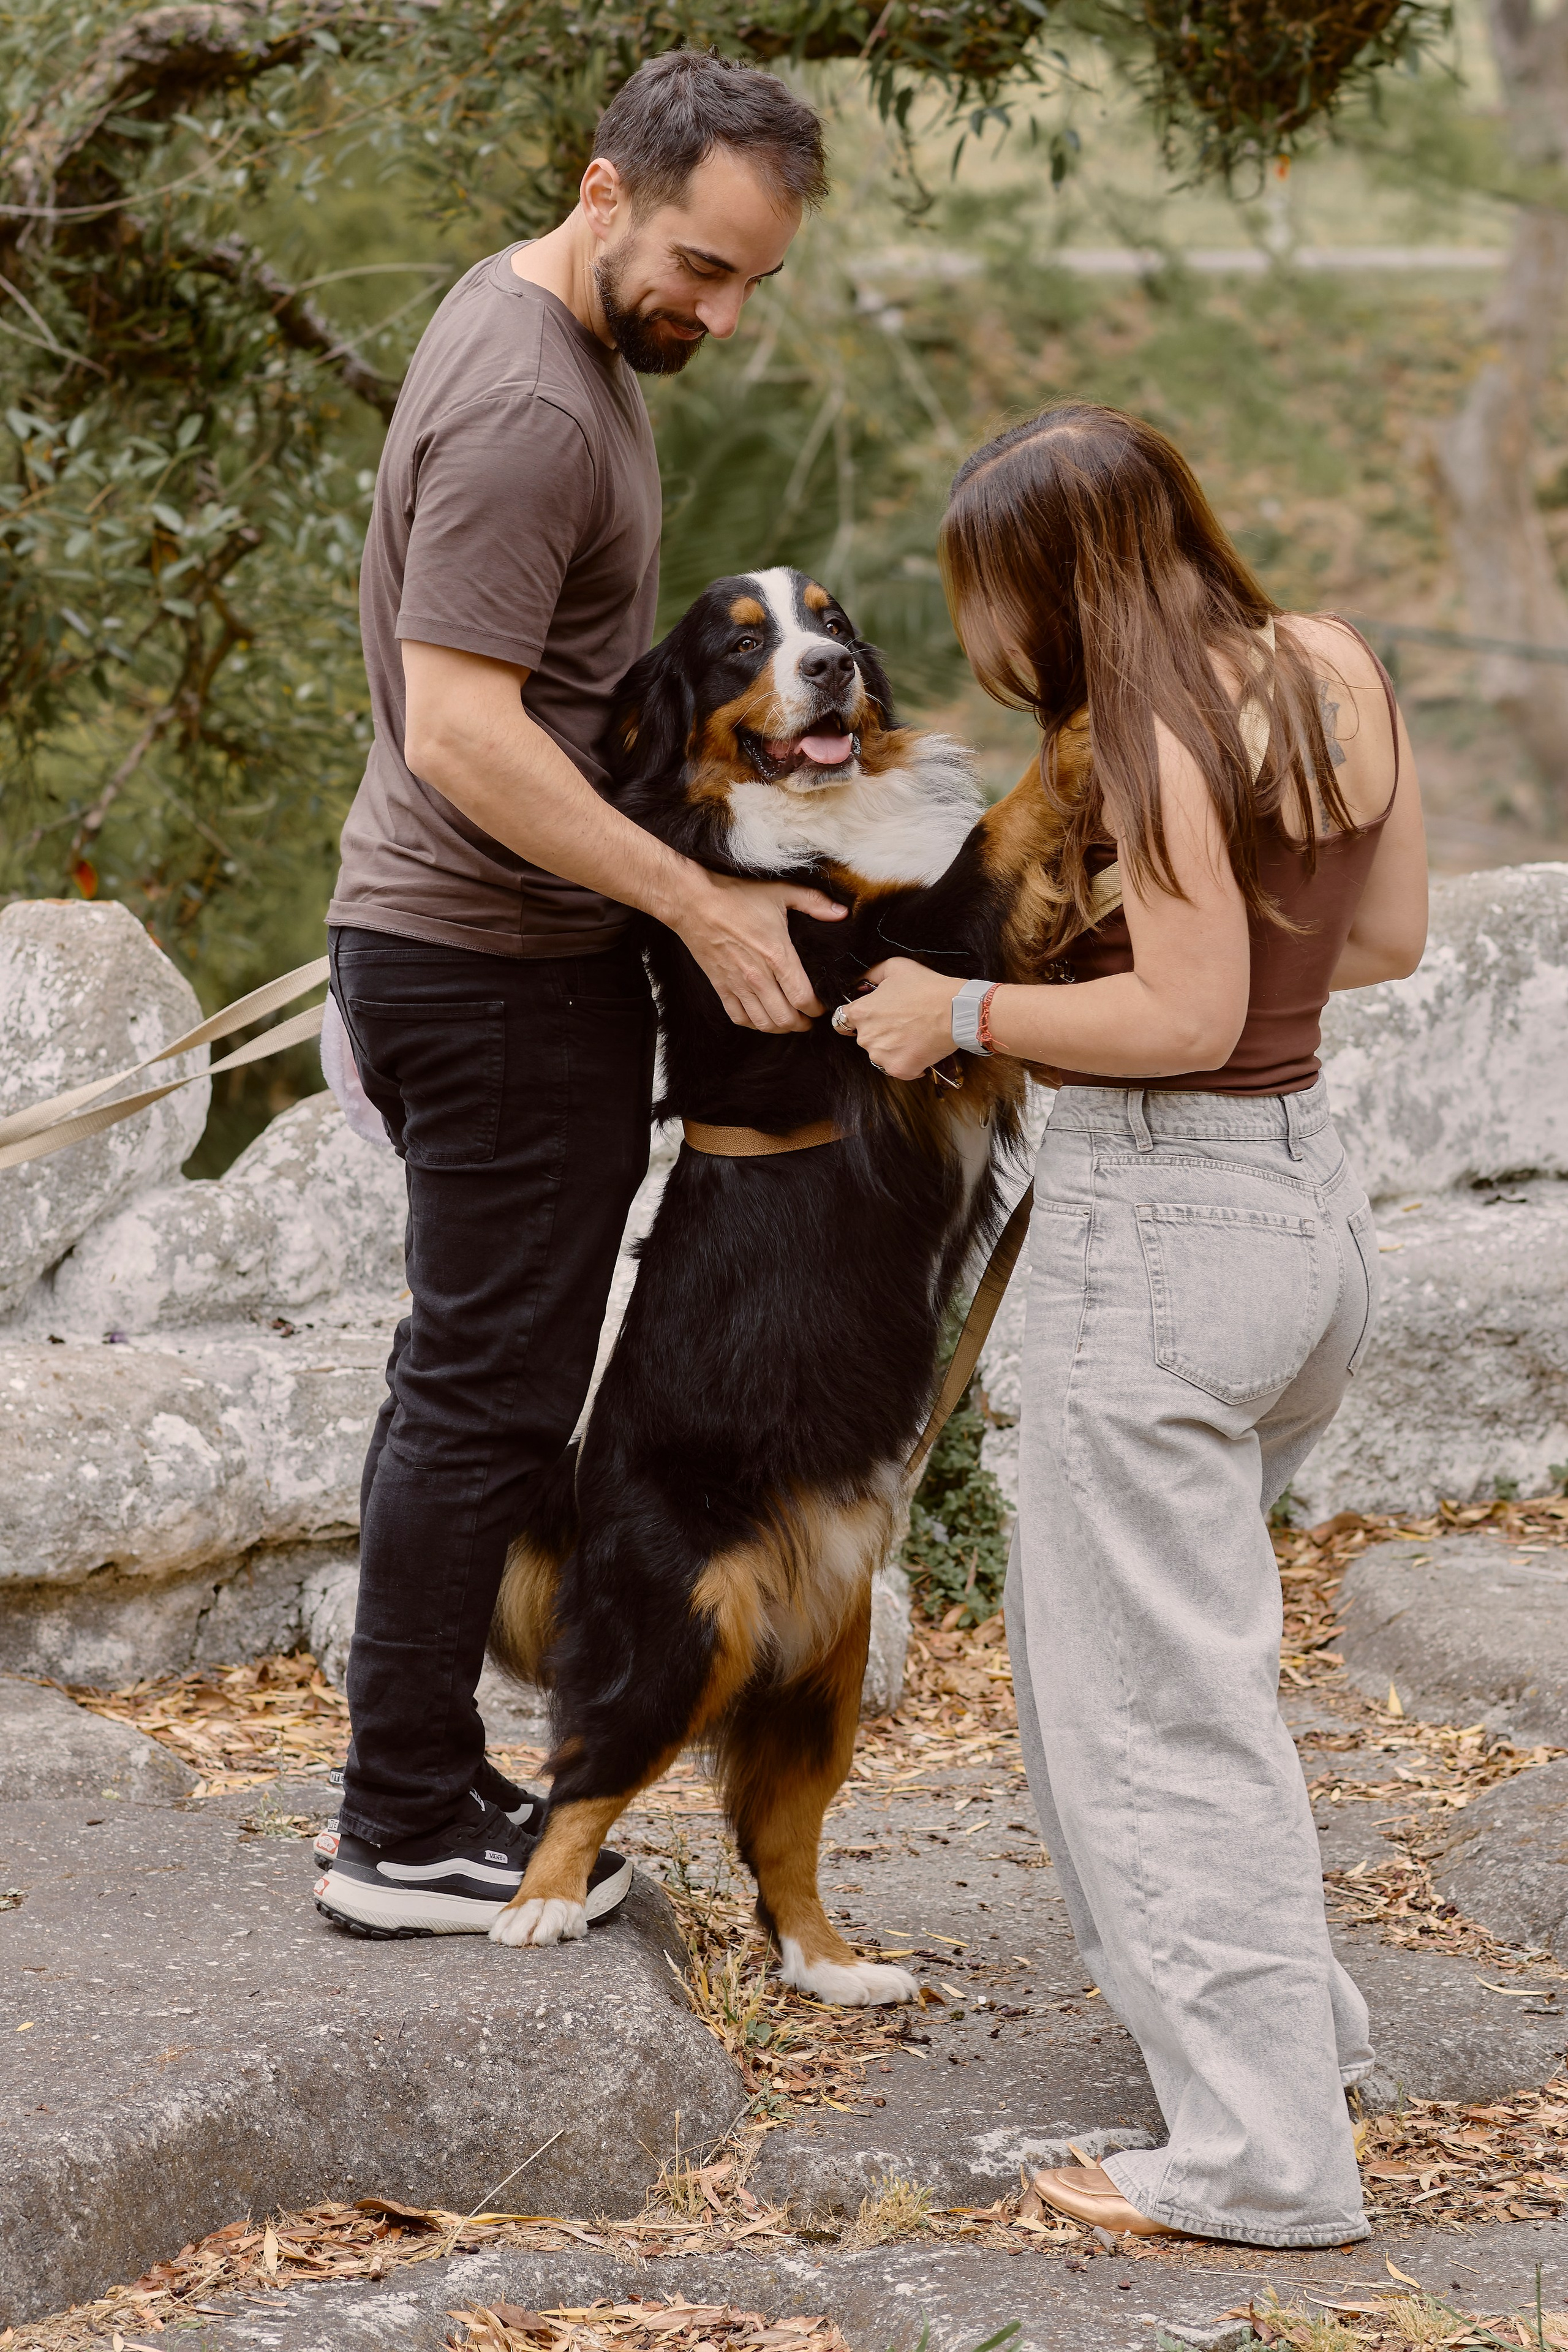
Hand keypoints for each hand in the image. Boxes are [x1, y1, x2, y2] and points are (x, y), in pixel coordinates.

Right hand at [671, 869, 846, 1032]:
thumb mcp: (780, 891)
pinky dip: (753, 1024)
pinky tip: (762, 1018)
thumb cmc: (736, 896)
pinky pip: (739, 1017)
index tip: (822, 1006)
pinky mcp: (720, 987)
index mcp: (777, 955)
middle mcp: (758, 976)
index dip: (817, 1009)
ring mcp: (737, 985)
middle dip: (802, 1024)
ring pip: (763, 1023)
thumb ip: (814, 902)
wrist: (693, 902)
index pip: (803, 998)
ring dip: (780, 1028)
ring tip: (790, 1021)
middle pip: (785, 1018)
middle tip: (810, 1019)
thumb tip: (842, 913)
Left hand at [833, 957, 961, 1079]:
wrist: (955, 1011)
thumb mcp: (895, 967)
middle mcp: (866, 1037)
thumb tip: (861, 982)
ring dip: (893, 1047)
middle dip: (880, 1031)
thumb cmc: (927, 988)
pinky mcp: (899, 1069)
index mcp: (861, 1012)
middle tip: (903, 1021)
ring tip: (914, 1034)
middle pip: (865, 1038)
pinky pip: (899, 1068)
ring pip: (881, 1054)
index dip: (855, 1018)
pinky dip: (908, 1061)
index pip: (842, 1021)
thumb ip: (871, 974)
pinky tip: (921, 1048)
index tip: (869, 1018)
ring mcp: (881, 1056)